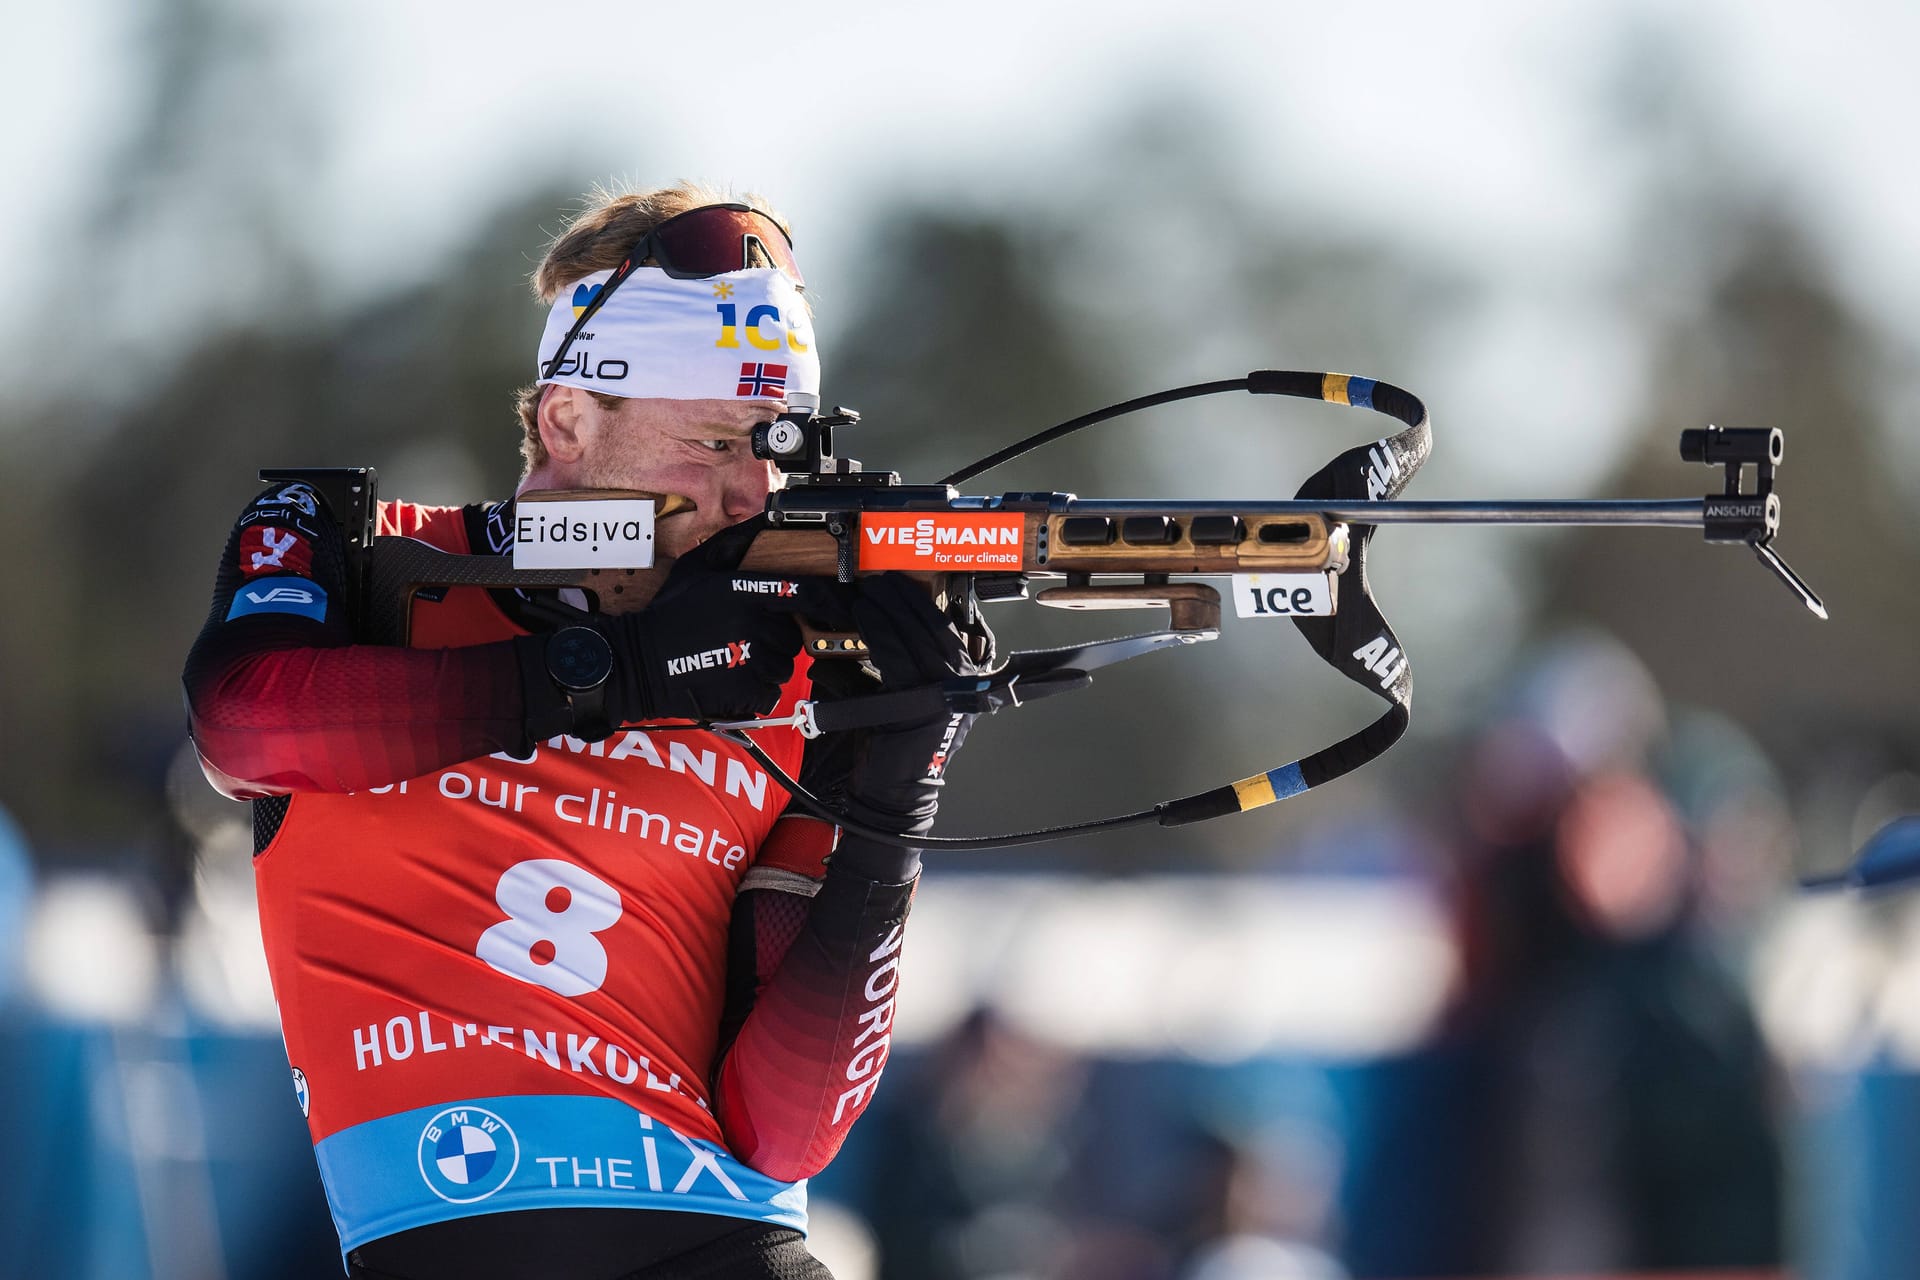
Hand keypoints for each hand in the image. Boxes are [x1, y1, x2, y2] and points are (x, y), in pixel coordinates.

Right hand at [603, 521, 849, 723]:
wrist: (642, 661)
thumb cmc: (671, 613)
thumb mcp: (699, 566)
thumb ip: (735, 542)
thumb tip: (764, 520)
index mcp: (745, 591)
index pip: (806, 592)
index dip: (833, 599)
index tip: (844, 605)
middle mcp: (754, 623)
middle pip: (793, 631)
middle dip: (778, 633)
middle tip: (746, 633)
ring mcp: (754, 659)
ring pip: (785, 663)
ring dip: (768, 661)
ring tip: (734, 655)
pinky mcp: (750, 690)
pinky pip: (772, 689)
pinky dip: (758, 687)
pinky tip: (732, 675)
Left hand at [838, 574, 994, 839]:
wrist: (896, 793)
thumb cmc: (898, 747)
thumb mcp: (907, 699)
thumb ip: (902, 666)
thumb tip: (876, 627)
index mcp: (965, 681)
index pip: (945, 630)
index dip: (920, 604)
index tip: (899, 582)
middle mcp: (963, 686)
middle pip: (931, 629)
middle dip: (903, 599)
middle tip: (878, 578)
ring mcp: (945, 695)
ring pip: (914, 638)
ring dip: (888, 609)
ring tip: (867, 591)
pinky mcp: (920, 704)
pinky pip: (895, 658)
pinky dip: (877, 633)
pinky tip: (863, 615)